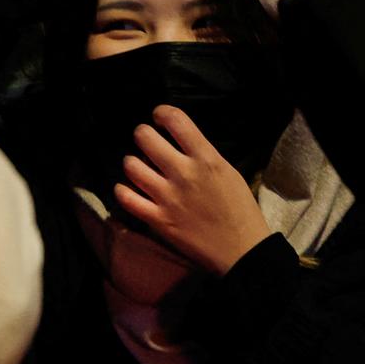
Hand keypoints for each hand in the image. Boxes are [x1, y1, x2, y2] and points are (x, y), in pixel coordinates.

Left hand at [114, 105, 273, 275]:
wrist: (242, 250)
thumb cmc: (240, 209)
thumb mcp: (228, 171)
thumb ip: (203, 155)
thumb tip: (179, 142)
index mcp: (206, 159)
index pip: (175, 119)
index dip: (162, 113)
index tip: (160, 117)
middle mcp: (184, 174)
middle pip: (145, 137)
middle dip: (143, 134)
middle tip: (146, 140)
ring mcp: (168, 197)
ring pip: (131, 165)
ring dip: (132, 162)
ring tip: (139, 166)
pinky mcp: (158, 220)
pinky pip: (126, 198)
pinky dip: (123, 190)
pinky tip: (128, 189)